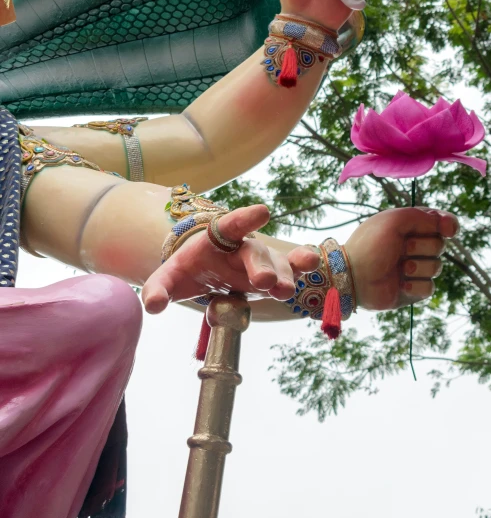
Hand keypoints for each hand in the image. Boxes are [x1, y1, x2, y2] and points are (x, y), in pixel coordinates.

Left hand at [142, 204, 319, 313]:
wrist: (205, 270)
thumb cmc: (189, 269)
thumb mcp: (170, 278)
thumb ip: (158, 288)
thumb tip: (151, 305)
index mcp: (216, 238)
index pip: (230, 225)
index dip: (246, 218)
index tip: (263, 211)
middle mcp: (242, 246)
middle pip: (254, 253)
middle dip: (261, 266)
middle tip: (265, 283)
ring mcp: (261, 260)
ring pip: (277, 264)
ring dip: (284, 276)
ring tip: (285, 292)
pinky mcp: (274, 274)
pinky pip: (291, 268)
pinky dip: (302, 266)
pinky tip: (312, 265)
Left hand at [345, 207, 458, 309]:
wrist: (353, 276)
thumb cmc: (371, 245)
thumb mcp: (395, 220)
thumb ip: (423, 216)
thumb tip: (447, 223)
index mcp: (408, 227)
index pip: (439, 222)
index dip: (448, 225)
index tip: (447, 229)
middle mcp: (413, 246)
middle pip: (440, 244)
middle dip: (423, 246)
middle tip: (402, 248)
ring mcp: (414, 268)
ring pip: (437, 266)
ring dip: (419, 266)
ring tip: (400, 268)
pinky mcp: (412, 289)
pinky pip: (430, 287)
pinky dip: (416, 285)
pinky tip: (401, 284)